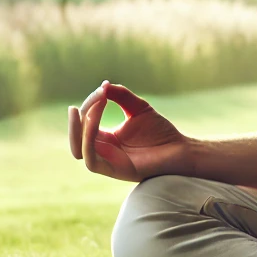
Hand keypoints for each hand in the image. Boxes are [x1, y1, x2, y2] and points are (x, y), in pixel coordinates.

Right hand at [68, 80, 192, 182]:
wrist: (179, 148)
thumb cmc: (160, 131)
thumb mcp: (138, 108)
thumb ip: (121, 96)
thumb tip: (104, 85)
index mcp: (106, 139)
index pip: (86, 124)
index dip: (90, 105)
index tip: (103, 89)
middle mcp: (104, 152)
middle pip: (76, 139)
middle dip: (77, 120)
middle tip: (78, 105)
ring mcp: (109, 163)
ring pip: (80, 150)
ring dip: (81, 129)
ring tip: (93, 108)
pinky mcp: (116, 171)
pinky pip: (91, 161)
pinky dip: (88, 141)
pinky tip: (95, 122)